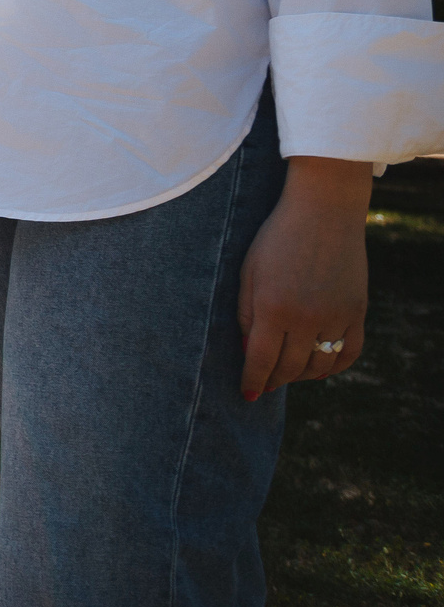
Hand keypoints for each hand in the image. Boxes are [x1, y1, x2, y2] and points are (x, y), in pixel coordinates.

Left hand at [238, 157, 373, 398]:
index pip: (262, 361)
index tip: (247, 394)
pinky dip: (334, 366)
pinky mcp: (358, 312)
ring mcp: (337, 317)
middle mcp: (308, 318)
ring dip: (302, 375)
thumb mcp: (249, 272)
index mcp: (274, 308)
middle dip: (274, 380)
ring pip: (320, 366)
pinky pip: (349, 353)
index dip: (253, 381)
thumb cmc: (276, 239)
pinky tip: (319, 367)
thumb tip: (250, 353)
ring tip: (288, 373)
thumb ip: (247, 315)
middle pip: (291, 368)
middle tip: (264, 383)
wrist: (323, 212)